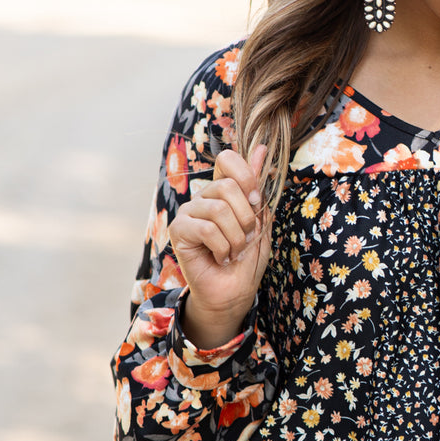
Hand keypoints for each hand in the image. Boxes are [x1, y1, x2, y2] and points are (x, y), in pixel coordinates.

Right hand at [169, 144, 271, 348]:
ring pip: (219, 209)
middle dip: (246, 218)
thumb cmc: (247, 259)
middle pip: (228, 186)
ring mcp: (189, 212)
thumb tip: (259, 148)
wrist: (234, 292)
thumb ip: (257, 188)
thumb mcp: (261, 222)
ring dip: (235, 237)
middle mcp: (204, 197)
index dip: (245, 176)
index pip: (228, 159)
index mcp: (223, 190)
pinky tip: (219, 257)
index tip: (256, 201)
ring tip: (233, 251)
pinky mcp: (178, 229)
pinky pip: (206, 228)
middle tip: (244, 239)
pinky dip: (221, 247)